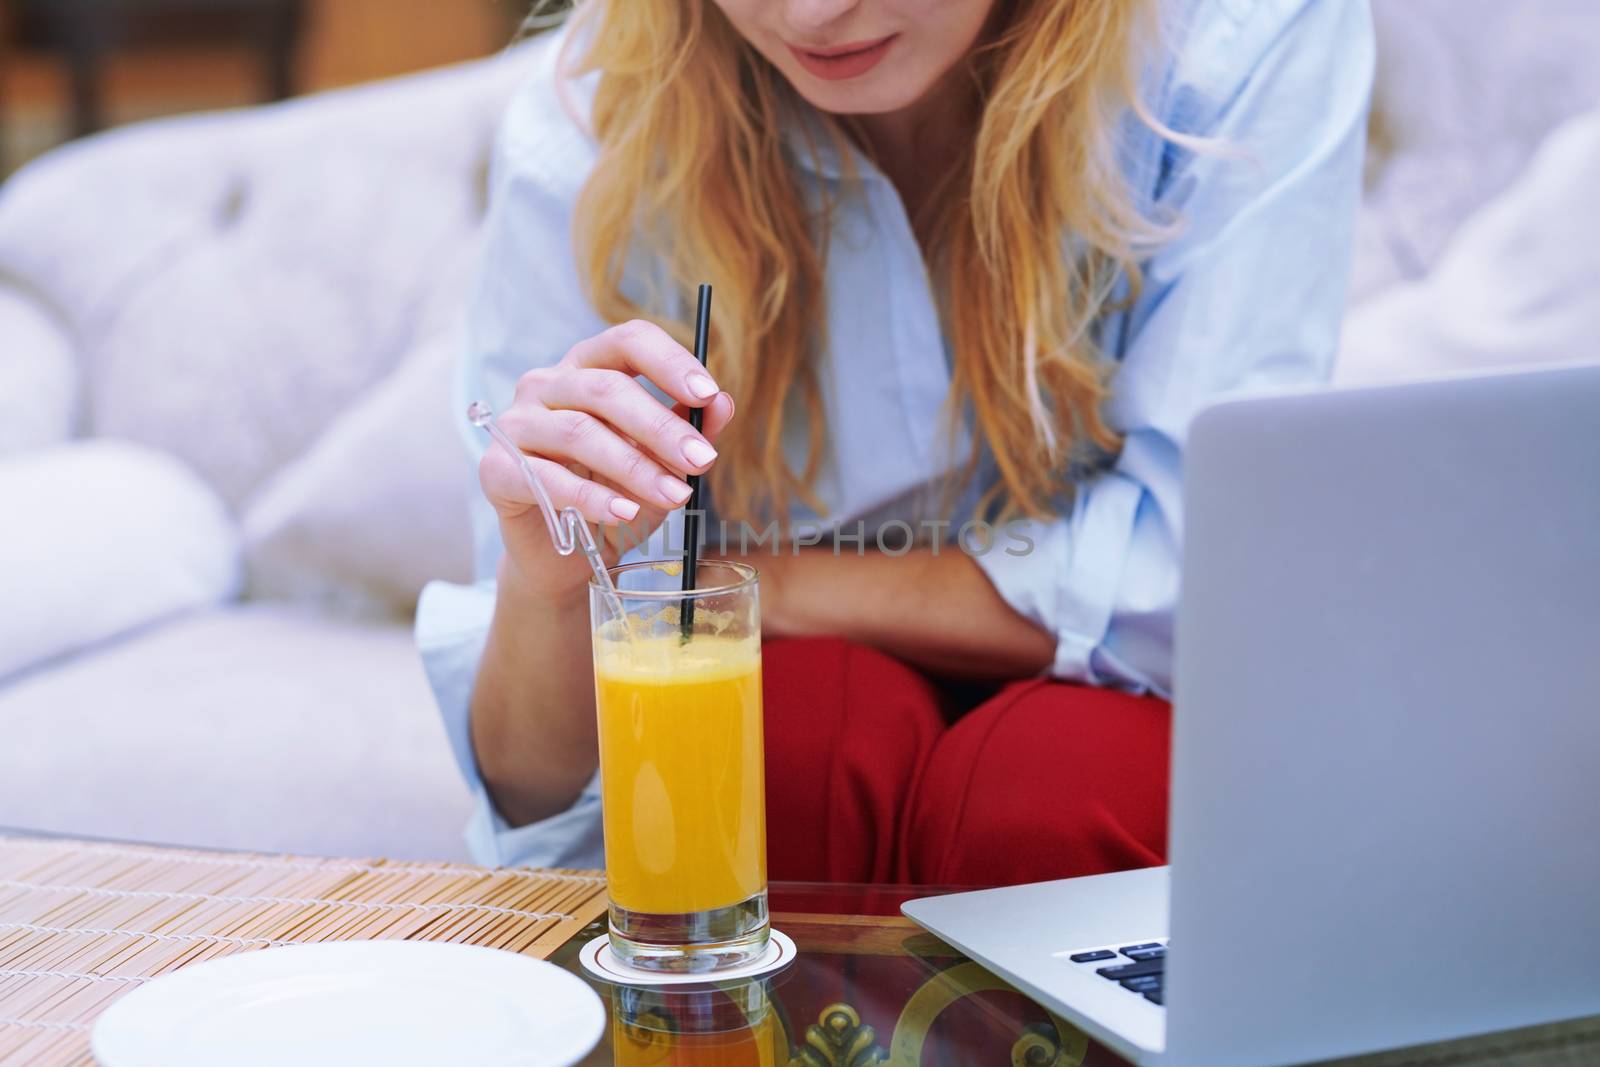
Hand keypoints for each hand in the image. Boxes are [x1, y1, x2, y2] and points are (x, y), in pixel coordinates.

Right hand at [479, 320, 735, 597]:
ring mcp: (517, 424)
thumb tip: (723, 403)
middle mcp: (547, 384)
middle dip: (662, 426)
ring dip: (634, 467)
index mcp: (589, 367)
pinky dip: (591, 497)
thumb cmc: (615, 496)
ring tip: (674, 496)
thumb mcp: (662, 464)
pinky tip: (624, 513)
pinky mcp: (496, 469)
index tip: (707, 394)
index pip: (628, 340)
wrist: (566, 557)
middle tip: (702, 461)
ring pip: (580, 432)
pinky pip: (547, 478)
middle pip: (606, 388)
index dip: (670, 361)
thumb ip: (690, 431)